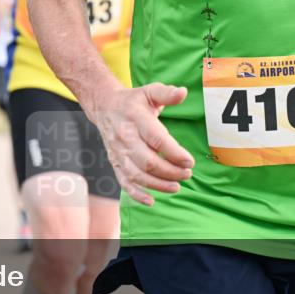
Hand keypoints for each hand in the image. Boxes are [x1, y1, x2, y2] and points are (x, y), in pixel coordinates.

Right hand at [90, 83, 194, 205]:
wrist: (104, 107)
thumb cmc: (133, 101)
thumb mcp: (150, 92)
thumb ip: (167, 93)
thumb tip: (183, 92)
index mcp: (136, 119)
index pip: (156, 139)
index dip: (174, 152)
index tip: (190, 161)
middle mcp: (125, 137)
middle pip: (147, 161)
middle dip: (170, 172)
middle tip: (187, 174)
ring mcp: (118, 152)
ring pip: (137, 175)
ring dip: (158, 185)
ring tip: (176, 187)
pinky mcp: (115, 162)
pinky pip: (124, 182)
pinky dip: (136, 194)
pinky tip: (151, 201)